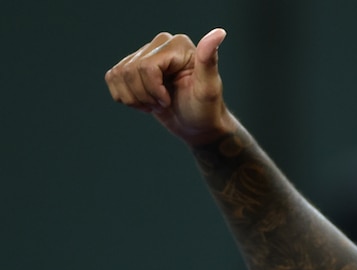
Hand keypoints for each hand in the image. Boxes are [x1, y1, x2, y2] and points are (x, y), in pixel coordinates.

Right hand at [105, 28, 236, 144]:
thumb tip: (219, 32)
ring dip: (134, 98)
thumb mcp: (208, 89)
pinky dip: (125, 97)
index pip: (146, 67)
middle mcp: (160, 43)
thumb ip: (209, 61)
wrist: (197, 124)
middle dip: (144, 96)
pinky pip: (112, 77)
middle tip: (163, 104)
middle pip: (130, 71)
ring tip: (155, 103)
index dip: (153, 90)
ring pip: (118, 75)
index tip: (169, 101)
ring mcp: (145, 53)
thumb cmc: (205, 109)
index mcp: (178, 45)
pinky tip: (144, 101)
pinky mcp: (133, 66)